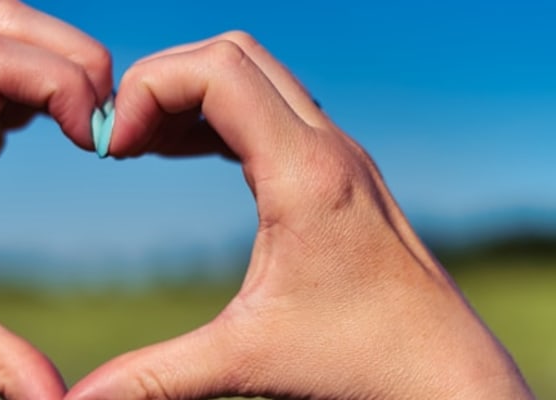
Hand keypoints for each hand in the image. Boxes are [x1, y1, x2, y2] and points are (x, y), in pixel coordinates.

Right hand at [67, 31, 532, 399]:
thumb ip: (156, 376)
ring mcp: (340, 155)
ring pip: (258, 76)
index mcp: (305, 174)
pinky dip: (222, 115)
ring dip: (193, 95)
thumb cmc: (358, 361)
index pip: (219, 69)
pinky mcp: (343, 172)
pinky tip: (183, 154)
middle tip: (119, 143)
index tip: (112, 150)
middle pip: (235, 54)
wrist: (444, 369)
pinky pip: (273, 109)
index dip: (149, 89)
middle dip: (164, 81)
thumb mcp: (247, 361)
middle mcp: (329, 147)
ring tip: (139, 148)